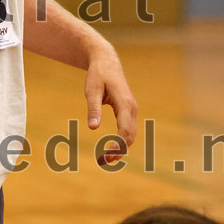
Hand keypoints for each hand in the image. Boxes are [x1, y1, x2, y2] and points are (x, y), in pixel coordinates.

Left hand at [85, 48, 137, 164]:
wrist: (107, 62)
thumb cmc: (98, 75)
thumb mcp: (91, 90)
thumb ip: (93, 108)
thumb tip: (92, 128)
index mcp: (125, 103)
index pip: (125, 130)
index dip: (118, 145)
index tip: (107, 155)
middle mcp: (132, 109)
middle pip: (130, 136)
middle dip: (119, 150)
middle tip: (102, 162)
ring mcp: (131, 110)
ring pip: (130, 134)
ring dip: (120, 148)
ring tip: (104, 159)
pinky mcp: (127, 111)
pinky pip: (127, 129)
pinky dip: (121, 141)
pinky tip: (111, 149)